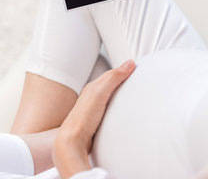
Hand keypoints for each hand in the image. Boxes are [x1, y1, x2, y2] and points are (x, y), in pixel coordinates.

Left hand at [53, 60, 135, 178]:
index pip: (111, 74)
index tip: (134, 66)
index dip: (123, 69)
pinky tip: (120, 110)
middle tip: (134, 74)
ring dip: (118, 92)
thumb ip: (113, 78)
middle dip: (121, 78)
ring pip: (109, 96)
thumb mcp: (100, 93)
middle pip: (109, 84)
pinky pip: (109, 108)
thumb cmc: (83, 118)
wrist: (72, 142)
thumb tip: (128, 64)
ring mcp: (94, 109)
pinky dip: (116, 105)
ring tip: (130, 89)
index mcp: (92, 88)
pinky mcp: (97, 121)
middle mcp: (92, 97)